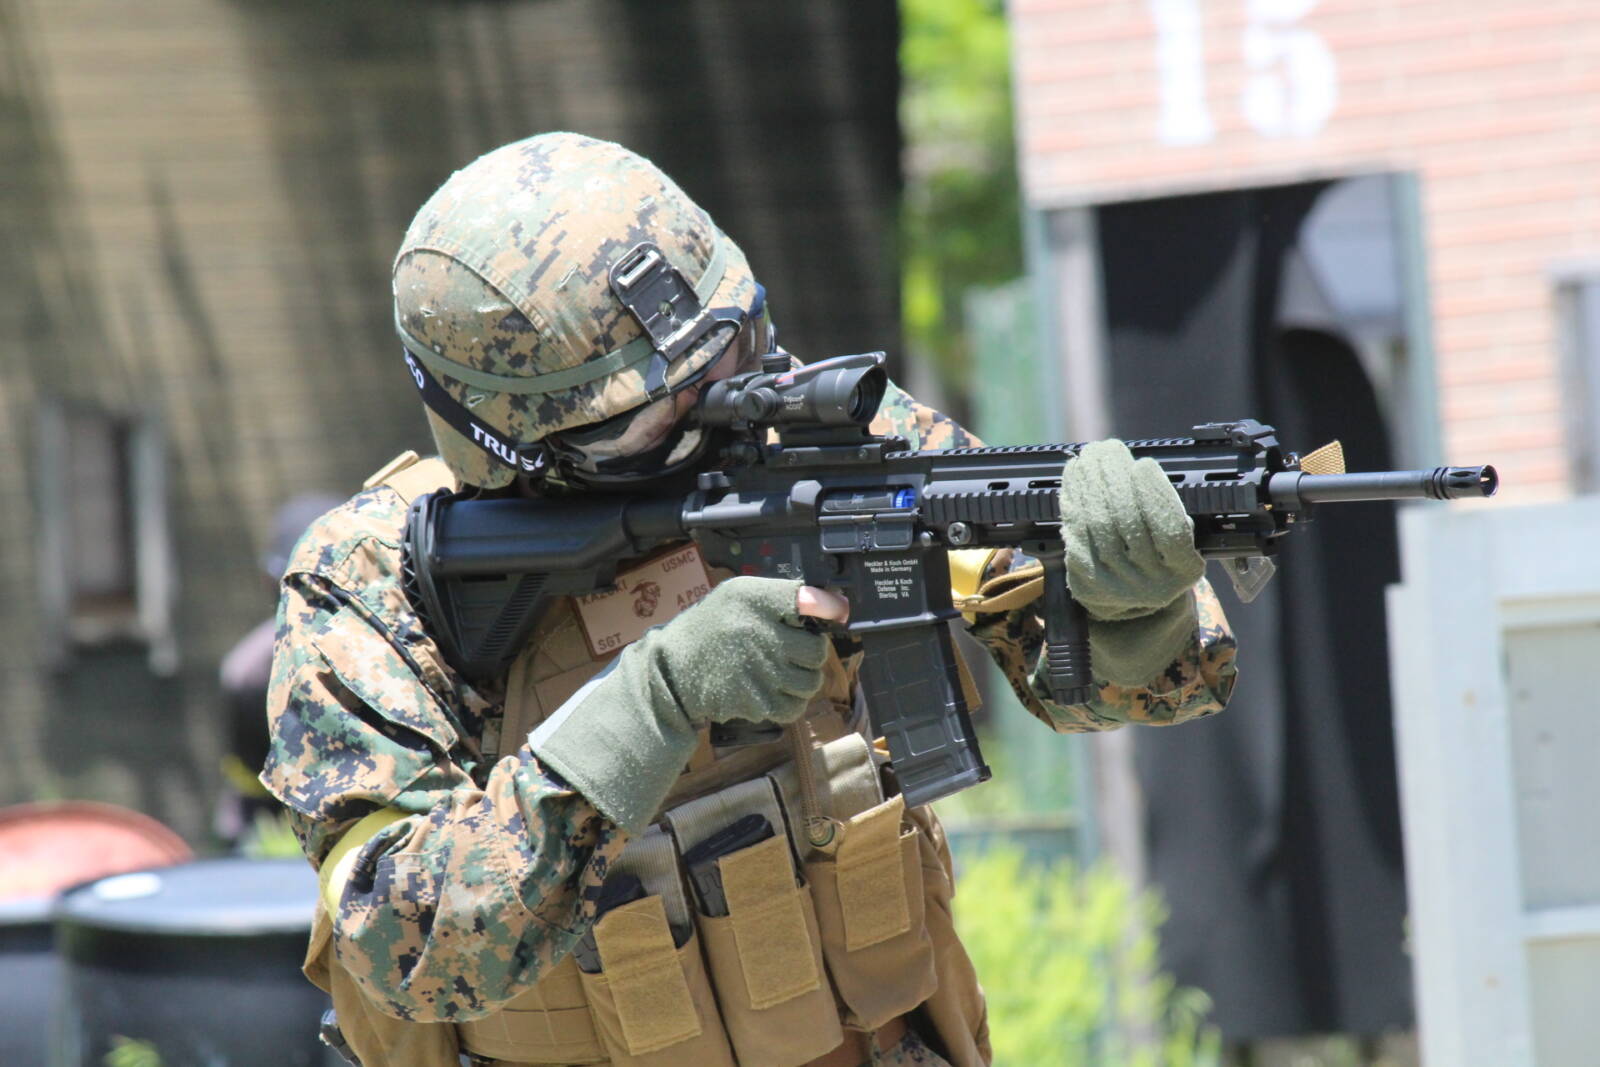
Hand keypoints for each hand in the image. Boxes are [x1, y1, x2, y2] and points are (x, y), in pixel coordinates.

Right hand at [656, 577, 836, 725]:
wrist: (673, 669)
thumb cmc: (712, 628)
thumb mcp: (739, 595)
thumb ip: (782, 596)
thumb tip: (835, 606)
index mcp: (755, 600)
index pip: (809, 600)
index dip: (829, 607)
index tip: (837, 613)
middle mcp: (761, 634)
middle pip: (817, 650)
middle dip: (810, 652)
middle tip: (794, 651)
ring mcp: (761, 672)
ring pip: (811, 682)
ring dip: (803, 679)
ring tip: (784, 672)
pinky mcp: (757, 701)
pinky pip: (794, 706)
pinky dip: (790, 701)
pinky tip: (775, 690)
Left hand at [1059, 439, 1204, 620]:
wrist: (1132, 604)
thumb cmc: (1158, 558)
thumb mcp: (1177, 540)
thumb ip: (1167, 511)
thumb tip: (1135, 469)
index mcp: (1183, 569)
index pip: (1170, 531)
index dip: (1155, 495)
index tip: (1143, 464)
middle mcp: (1151, 583)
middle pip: (1128, 523)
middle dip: (1115, 478)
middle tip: (1107, 449)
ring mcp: (1116, 585)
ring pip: (1098, 525)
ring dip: (1090, 483)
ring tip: (1089, 457)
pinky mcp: (1086, 581)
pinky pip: (1077, 533)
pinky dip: (1074, 500)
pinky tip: (1075, 479)